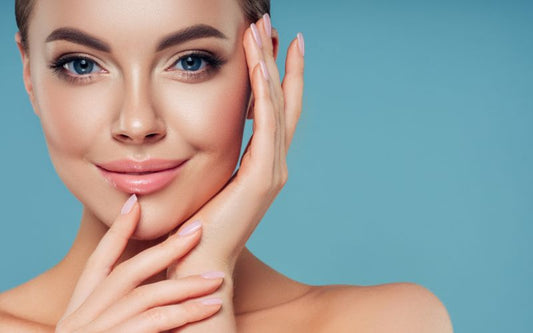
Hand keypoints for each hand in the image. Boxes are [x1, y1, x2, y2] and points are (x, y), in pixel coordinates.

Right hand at [55, 195, 224, 332]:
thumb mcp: (97, 328)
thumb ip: (121, 307)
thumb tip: (154, 290)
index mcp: (80, 307)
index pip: (99, 260)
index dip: (117, 230)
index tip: (135, 203)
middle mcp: (84, 314)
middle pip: (127, 270)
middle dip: (164, 248)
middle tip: (198, 228)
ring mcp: (95, 330)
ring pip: (145, 296)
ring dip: (184, 284)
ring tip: (217, 279)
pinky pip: (153, 324)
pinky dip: (182, 313)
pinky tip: (208, 307)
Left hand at [167, 13, 303, 286]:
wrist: (198, 259)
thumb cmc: (199, 224)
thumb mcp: (211, 180)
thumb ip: (219, 157)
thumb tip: (204, 132)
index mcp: (264, 164)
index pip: (276, 111)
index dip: (277, 76)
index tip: (271, 44)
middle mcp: (275, 164)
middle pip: (283, 101)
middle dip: (277, 60)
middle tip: (271, 24)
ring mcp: (273, 170)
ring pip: (277, 106)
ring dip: (270, 66)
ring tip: (265, 31)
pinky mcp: (263, 177)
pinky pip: (267, 125)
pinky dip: (265, 93)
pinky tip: (260, 65)